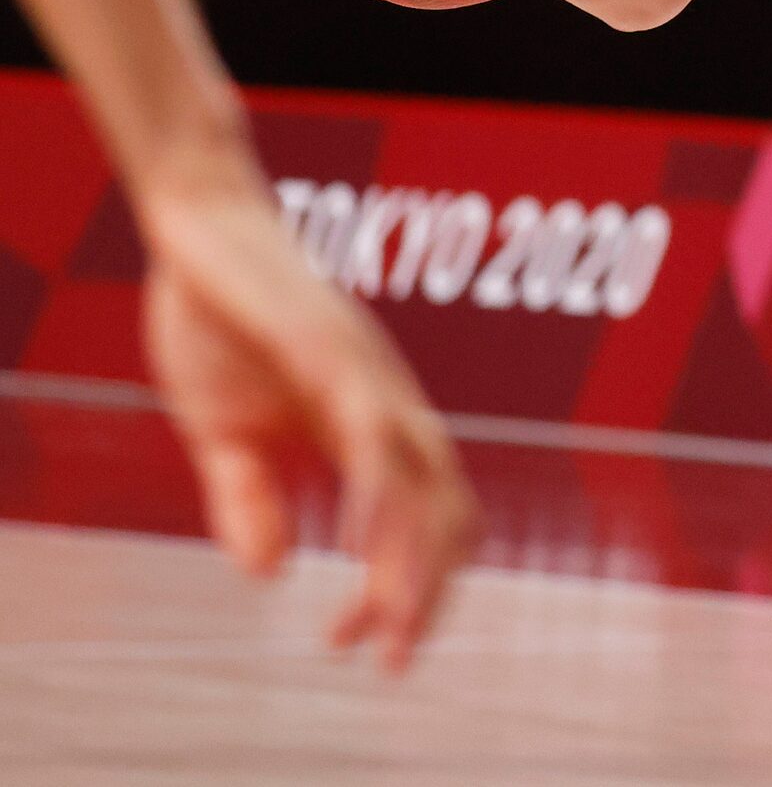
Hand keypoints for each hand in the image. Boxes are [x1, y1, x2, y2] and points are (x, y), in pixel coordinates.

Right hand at [136, 177, 476, 671]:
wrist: (205, 232)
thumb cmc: (220, 324)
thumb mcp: (226, 434)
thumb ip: (251, 498)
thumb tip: (270, 573)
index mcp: (370, 425)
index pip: (422, 518)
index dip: (406, 585)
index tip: (360, 645)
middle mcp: (390, 402)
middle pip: (446, 507)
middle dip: (427, 588)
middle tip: (394, 659)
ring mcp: (368, 374)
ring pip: (423, 478)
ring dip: (411, 557)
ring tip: (392, 621)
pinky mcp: (332, 351)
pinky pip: (371, 429)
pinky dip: (377, 489)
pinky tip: (362, 539)